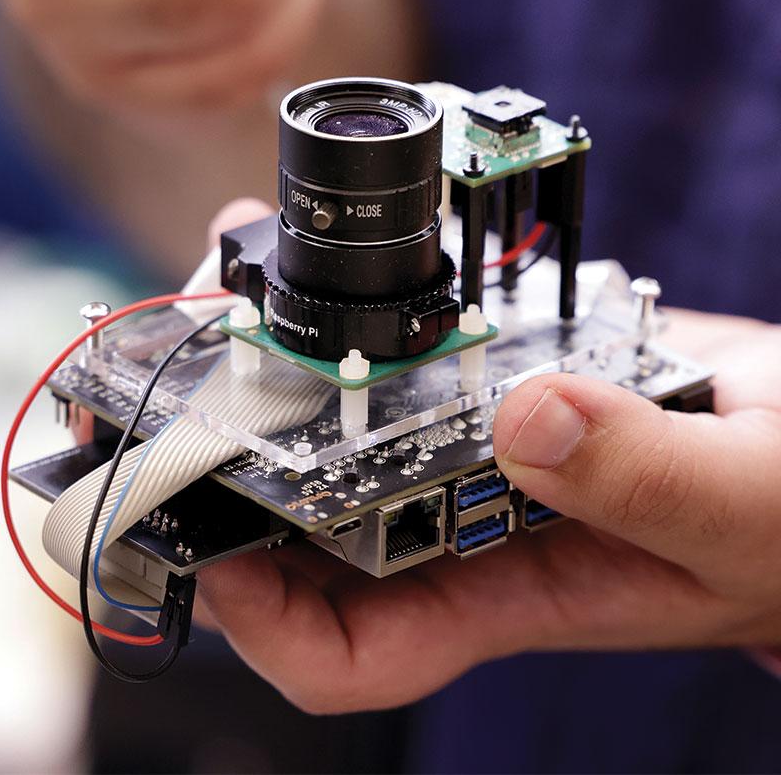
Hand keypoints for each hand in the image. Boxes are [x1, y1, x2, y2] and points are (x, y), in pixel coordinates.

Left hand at [194, 266, 780, 710]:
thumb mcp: (739, 505)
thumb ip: (645, 475)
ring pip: (338, 431)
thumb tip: (528, 420)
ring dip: (270, 376)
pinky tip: (328, 261)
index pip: (355, 650)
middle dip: (227, 467)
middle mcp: (468, 517)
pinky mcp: (494, 373)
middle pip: (306, 527)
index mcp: (512, 585)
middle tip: (186, 383)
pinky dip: (356, 312)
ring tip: (227, 297)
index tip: (217, 548)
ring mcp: (473, 440)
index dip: (266, 622)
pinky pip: (402, 353)